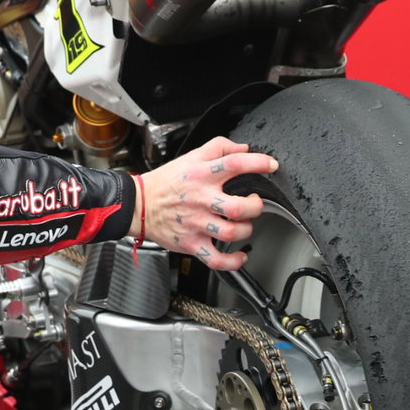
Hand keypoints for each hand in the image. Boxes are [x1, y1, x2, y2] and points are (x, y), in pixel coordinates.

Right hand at [133, 136, 278, 270]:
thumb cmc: (166, 182)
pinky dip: (232, 261)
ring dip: (245, 230)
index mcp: (202, 176)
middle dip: (255, 207)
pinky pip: (215, 259)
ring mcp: (196, 224)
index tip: (271, 166)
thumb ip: (219, 148)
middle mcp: (201, 200)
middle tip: (254, 204)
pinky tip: (239, 255)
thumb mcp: (191, 157)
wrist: (138, 205)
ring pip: (230, 234)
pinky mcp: (191, 243)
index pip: (234, 164)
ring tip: (244, 225)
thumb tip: (244, 148)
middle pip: (238, 208)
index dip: (258, 163)